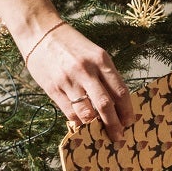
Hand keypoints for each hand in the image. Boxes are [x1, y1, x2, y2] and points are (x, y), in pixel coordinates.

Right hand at [20, 22, 134, 138]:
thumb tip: (115, 101)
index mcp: (102, 60)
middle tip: (119, 137)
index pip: (120, 90)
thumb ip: (105, 75)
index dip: (127, 109)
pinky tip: (83, 125)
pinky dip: (77, 121)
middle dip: (114, 124)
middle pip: (105, 104)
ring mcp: (69, 81)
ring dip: (95, 126)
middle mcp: (87, 71)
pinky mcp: (52, 88)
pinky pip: (68, 111)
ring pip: (86, 111)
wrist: (41, 34)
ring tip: (100, 134)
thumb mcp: (95, 54)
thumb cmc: (72, 45)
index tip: (130, 122)